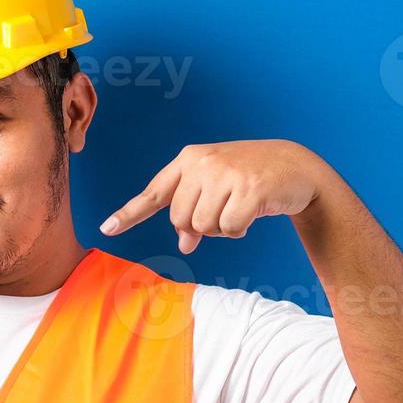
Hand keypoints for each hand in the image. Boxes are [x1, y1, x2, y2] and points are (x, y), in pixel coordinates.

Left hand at [100, 140, 328, 253]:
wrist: (296, 166)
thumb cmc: (250, 178)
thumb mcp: (217, 189)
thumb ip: (193, 210)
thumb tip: (183, 244)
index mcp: (189, 159)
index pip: (154, 192)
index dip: (129, 213)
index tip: (106, 229)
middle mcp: (203, 163)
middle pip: (180, 220)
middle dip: (201, 226)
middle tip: (224, 209)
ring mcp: (225, 174)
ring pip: (204, 227)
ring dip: (222, 228)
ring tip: (240, 207)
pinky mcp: (248, 189)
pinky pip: (229, 229)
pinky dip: (240, 229)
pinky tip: (253, 212)